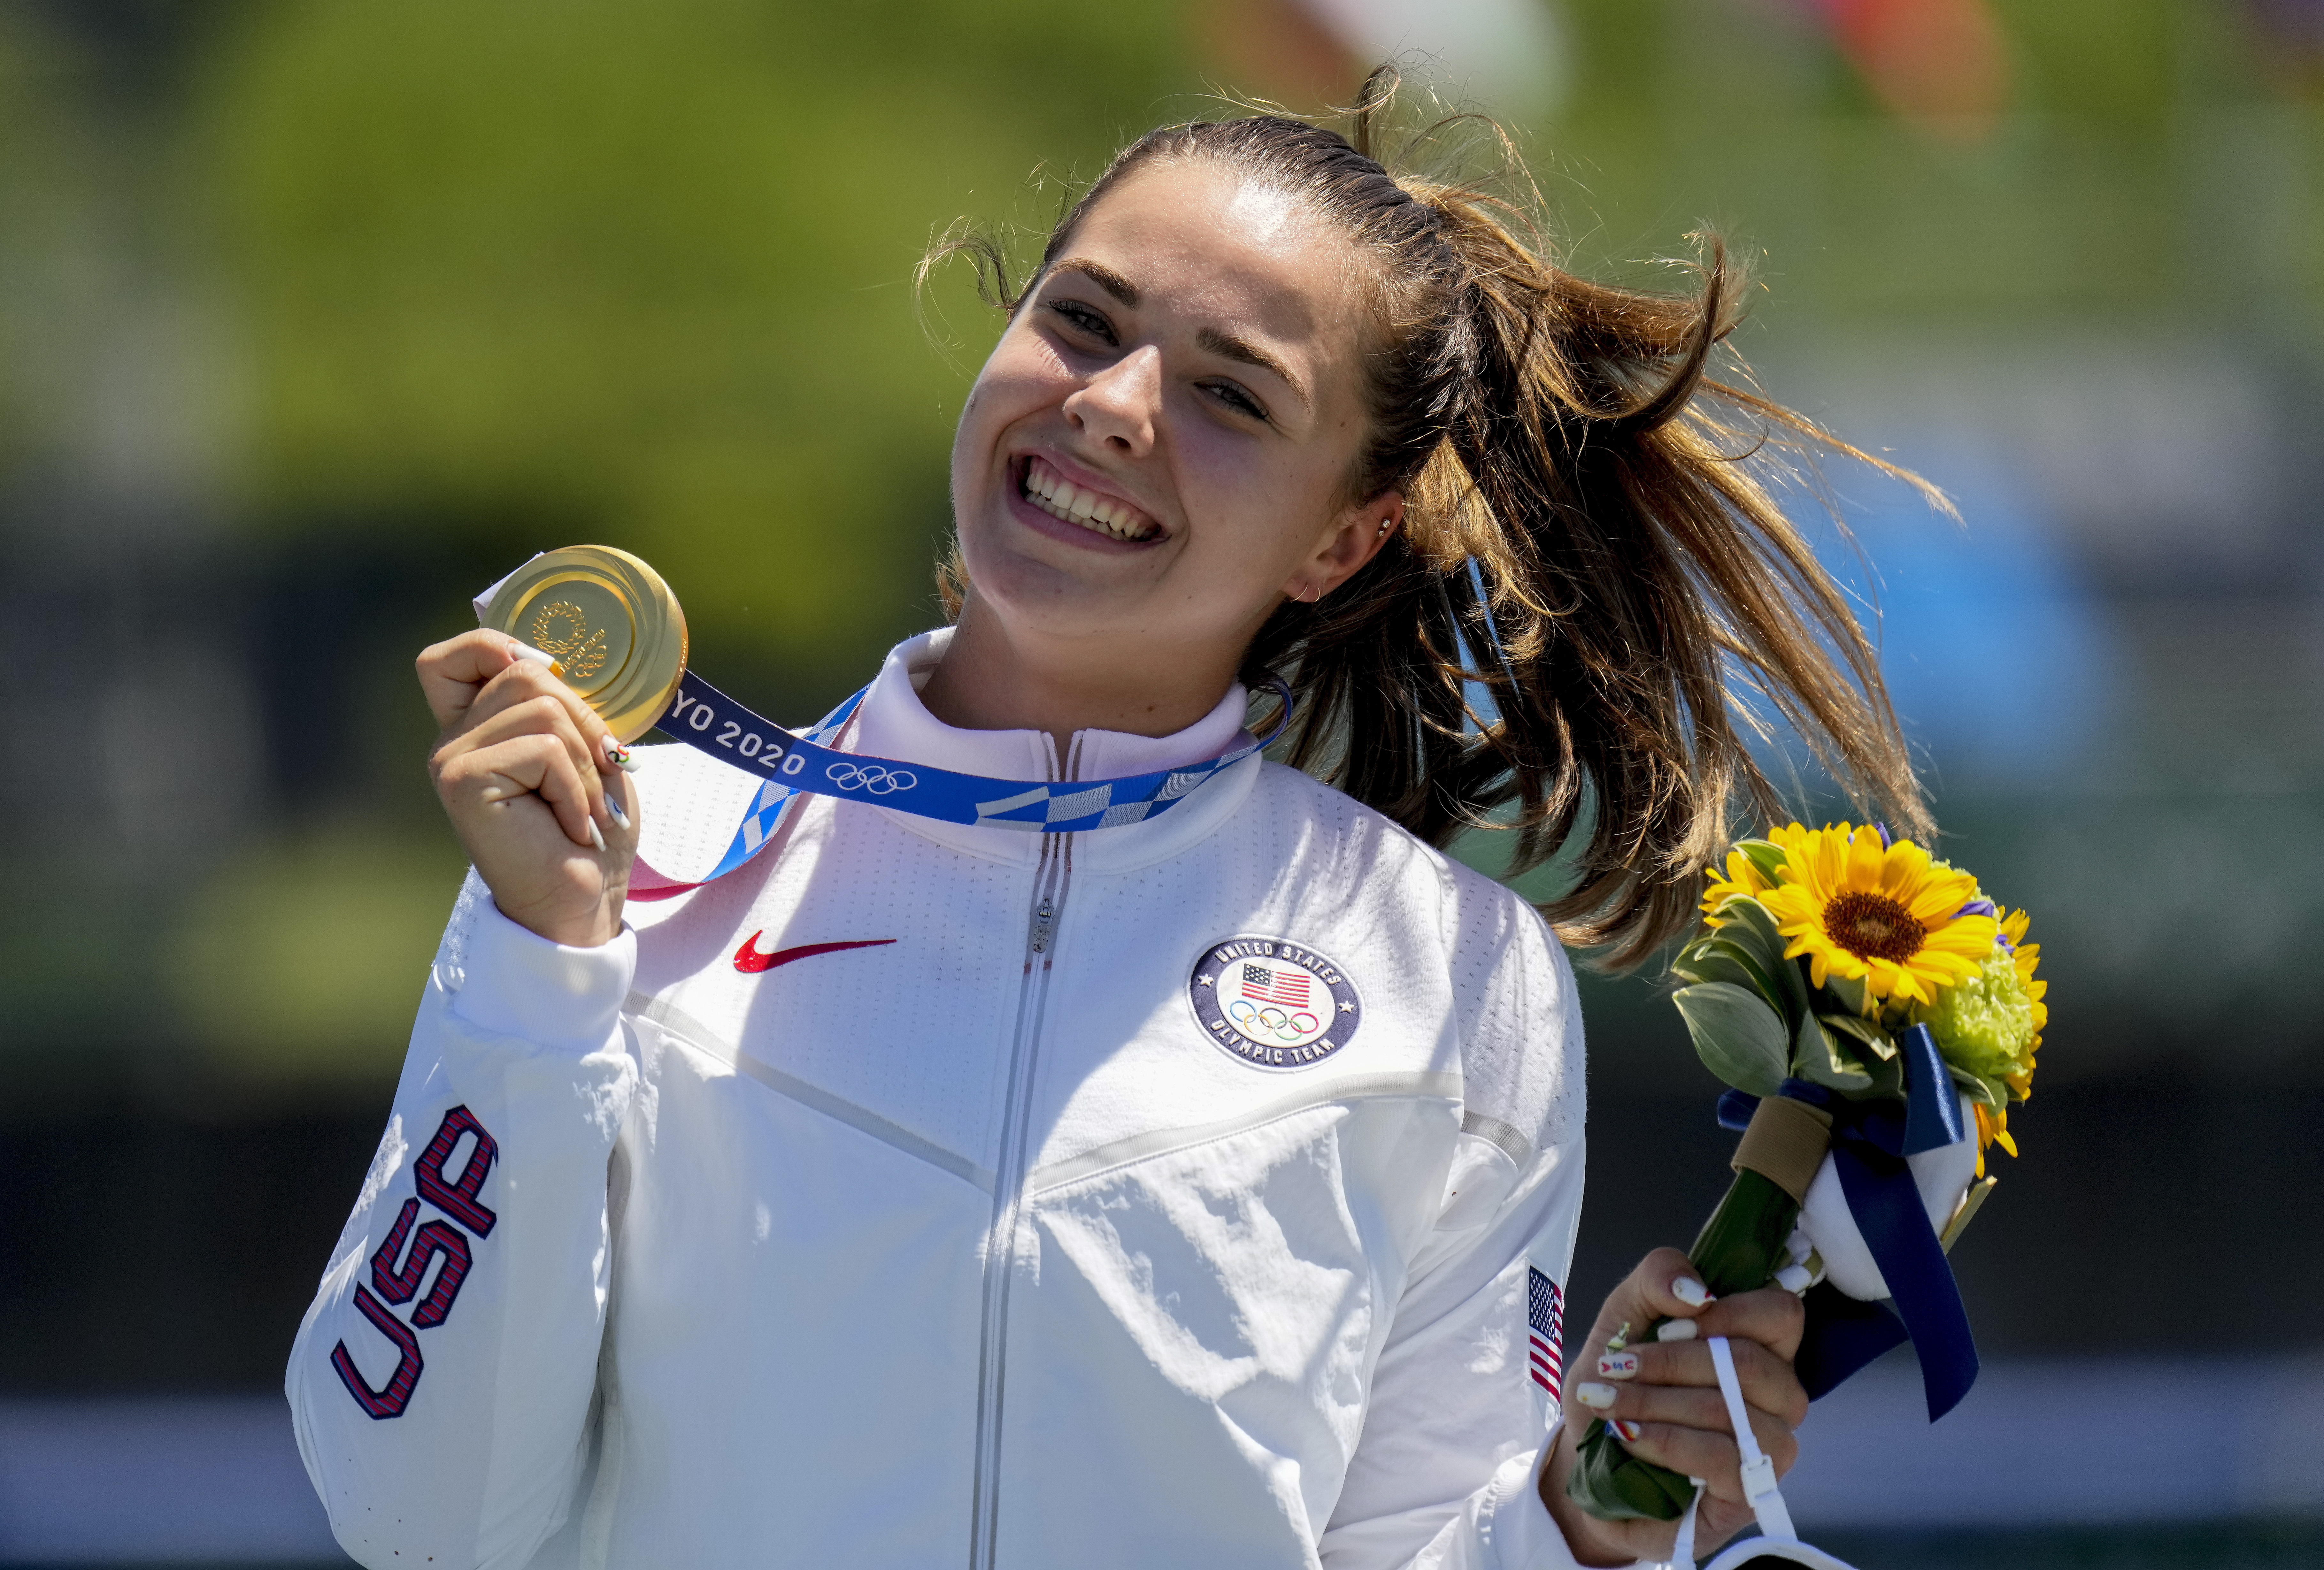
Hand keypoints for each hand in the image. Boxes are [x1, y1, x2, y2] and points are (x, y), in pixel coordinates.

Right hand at [421, 629, 636, 946]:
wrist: (585, 902)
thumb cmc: (589, 832)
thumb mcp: (587, 753)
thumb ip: (560, 707)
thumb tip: (545, 662)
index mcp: (476, 728)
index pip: (454, 657)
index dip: (495, 645)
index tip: (543, 677)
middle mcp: (453, 740)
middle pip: (525, 672)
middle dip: (583, 723)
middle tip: (594, 781)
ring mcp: (451, 759)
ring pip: (543, 707)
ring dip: (586, 763)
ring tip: (581, 811)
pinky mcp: (461, 781)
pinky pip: (543, 749)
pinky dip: (575, 788)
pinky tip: (568, 826)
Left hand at [1537, 1248, 1807, 1565]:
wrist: (1587, 1464)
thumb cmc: (1617, 1387)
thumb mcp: (1622, 1319)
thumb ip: (1656, 1280)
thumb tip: (1695, 1291)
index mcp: (1758, 1346)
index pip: (1781, 1314)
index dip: (1729, 1313)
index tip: (1667, 1325)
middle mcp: (1777, 1397)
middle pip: (1748, 1362)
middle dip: (1669, 1361)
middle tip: (1615, 1366)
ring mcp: (1769, 1449)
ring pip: (1728, 1409)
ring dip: (1653, 1401)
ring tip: (1607, 1403)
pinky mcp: (1748, 1495)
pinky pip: (1719, 1457)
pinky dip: (1662, 1440)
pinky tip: (1627, 1436)